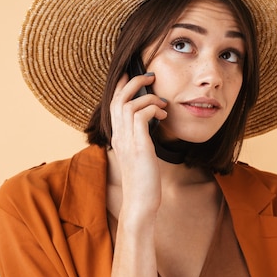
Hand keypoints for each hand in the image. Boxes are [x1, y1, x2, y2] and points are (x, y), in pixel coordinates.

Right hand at [109, 73, 167, 216]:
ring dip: (149, 98)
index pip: (113, 102)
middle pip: (118, 97)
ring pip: (129, 104)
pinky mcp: (139, 146)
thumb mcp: (139, 153)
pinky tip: (162, 115)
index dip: (122, 85)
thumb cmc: (143, 179)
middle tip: (150, 76)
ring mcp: (127, 140)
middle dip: (134, 82)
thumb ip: (140, 135)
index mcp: (117, 135)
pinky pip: (141, 116)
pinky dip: (153, 109)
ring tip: (162, 104)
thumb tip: (151, 119)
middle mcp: (118, 135)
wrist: (140, 202)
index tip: (135, 74)